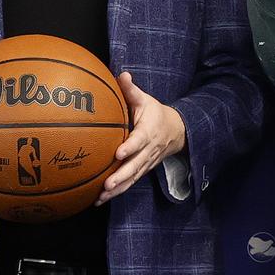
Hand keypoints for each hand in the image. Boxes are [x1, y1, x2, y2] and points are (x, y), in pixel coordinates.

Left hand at [97, 72, 185, 203]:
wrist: (175, 131)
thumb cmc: (155, 113)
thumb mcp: (145, 99)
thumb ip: (131, 90)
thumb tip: (121, 74)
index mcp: (148, 131)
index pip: (139, 140)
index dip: (130, 147)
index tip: (118, 153)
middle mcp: (148, 150)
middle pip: (135, 165)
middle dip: (121, 176)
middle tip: (107, 184)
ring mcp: (146, 162)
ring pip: (132, 178)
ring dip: (118, 189)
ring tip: (101, 197)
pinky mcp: (143, 170)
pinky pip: (130, 183)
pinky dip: (117, 192)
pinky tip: (99, 200)